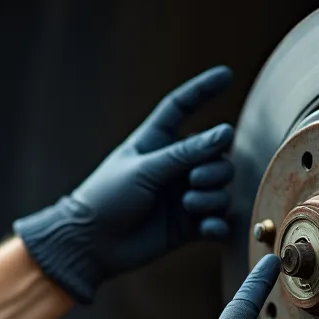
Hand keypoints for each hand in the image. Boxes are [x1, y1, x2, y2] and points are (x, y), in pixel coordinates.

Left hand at [12, 66, 235, 303]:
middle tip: (193, 180)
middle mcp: (174, 166)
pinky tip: (209, 229)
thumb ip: (186, 152)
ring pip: (221, 187)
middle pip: (216, 153)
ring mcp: (182, 195)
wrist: (91, 244)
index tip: (226, 74)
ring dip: (213, 196)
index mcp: (156, 142)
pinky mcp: (187, 226)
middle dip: (214, 167)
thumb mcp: (145, 169)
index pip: (182, 107)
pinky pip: (217, 221)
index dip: (203, 89)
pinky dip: (217, 224)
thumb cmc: (108, 198)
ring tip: (188, 205)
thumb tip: (226, 133)